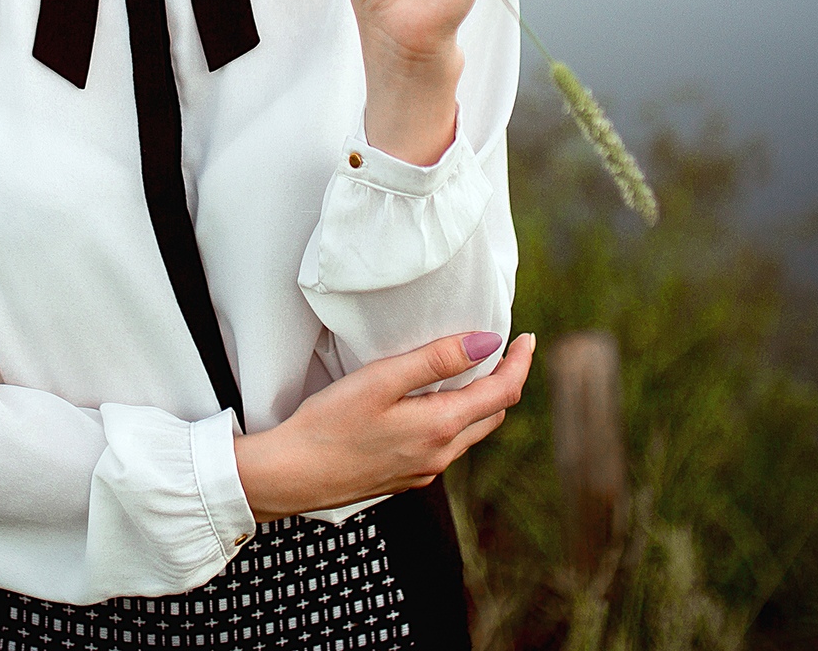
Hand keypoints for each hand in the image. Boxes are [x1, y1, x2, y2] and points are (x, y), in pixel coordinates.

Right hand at [233, 331, 535, 521]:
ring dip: (479, 402)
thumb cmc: (328, 424)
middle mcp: (440, 455)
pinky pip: (445, 447)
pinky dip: (453, 420)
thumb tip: (486, 343)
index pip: (503, 393)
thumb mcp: (381, 380)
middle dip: (503, 381)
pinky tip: (431, 404)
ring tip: (469, 371)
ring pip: (469, 433)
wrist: (291, 476)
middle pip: (492, 415)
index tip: (526, 337)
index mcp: (440, 428)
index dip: (520, 363)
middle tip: (501, 349)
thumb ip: (436, 359)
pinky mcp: (405, 478)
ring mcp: (423, 471)